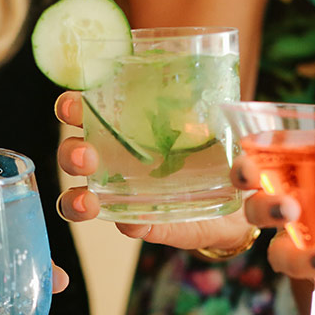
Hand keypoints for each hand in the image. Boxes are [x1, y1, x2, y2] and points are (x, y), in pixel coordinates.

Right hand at [53, 91, 257, 252]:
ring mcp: (125, 194)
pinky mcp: (148, 222)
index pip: (84, 112)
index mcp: (125, 125)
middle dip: (71, 154)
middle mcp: (116, 159)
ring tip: (89, 200)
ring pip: (80, 198)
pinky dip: (128, 224)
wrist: (245, 192)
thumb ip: (210, 105)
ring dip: (76, 199)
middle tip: (87, 156)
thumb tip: (207, 88)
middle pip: (73, 155)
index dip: (70, 108)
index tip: (72, 107)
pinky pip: (128, 226)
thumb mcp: (217, 115)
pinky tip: (133, 221)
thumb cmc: (221, 143)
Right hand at [233, 152, 314, 293]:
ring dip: (302, 259)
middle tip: (289, 209)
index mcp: (295, 174)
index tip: (249, 172)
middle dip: (266, 210)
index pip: (256, 169)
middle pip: (256, 211)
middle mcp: (288, 209)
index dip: (245, 171)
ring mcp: (300, 245)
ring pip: (281, 257)